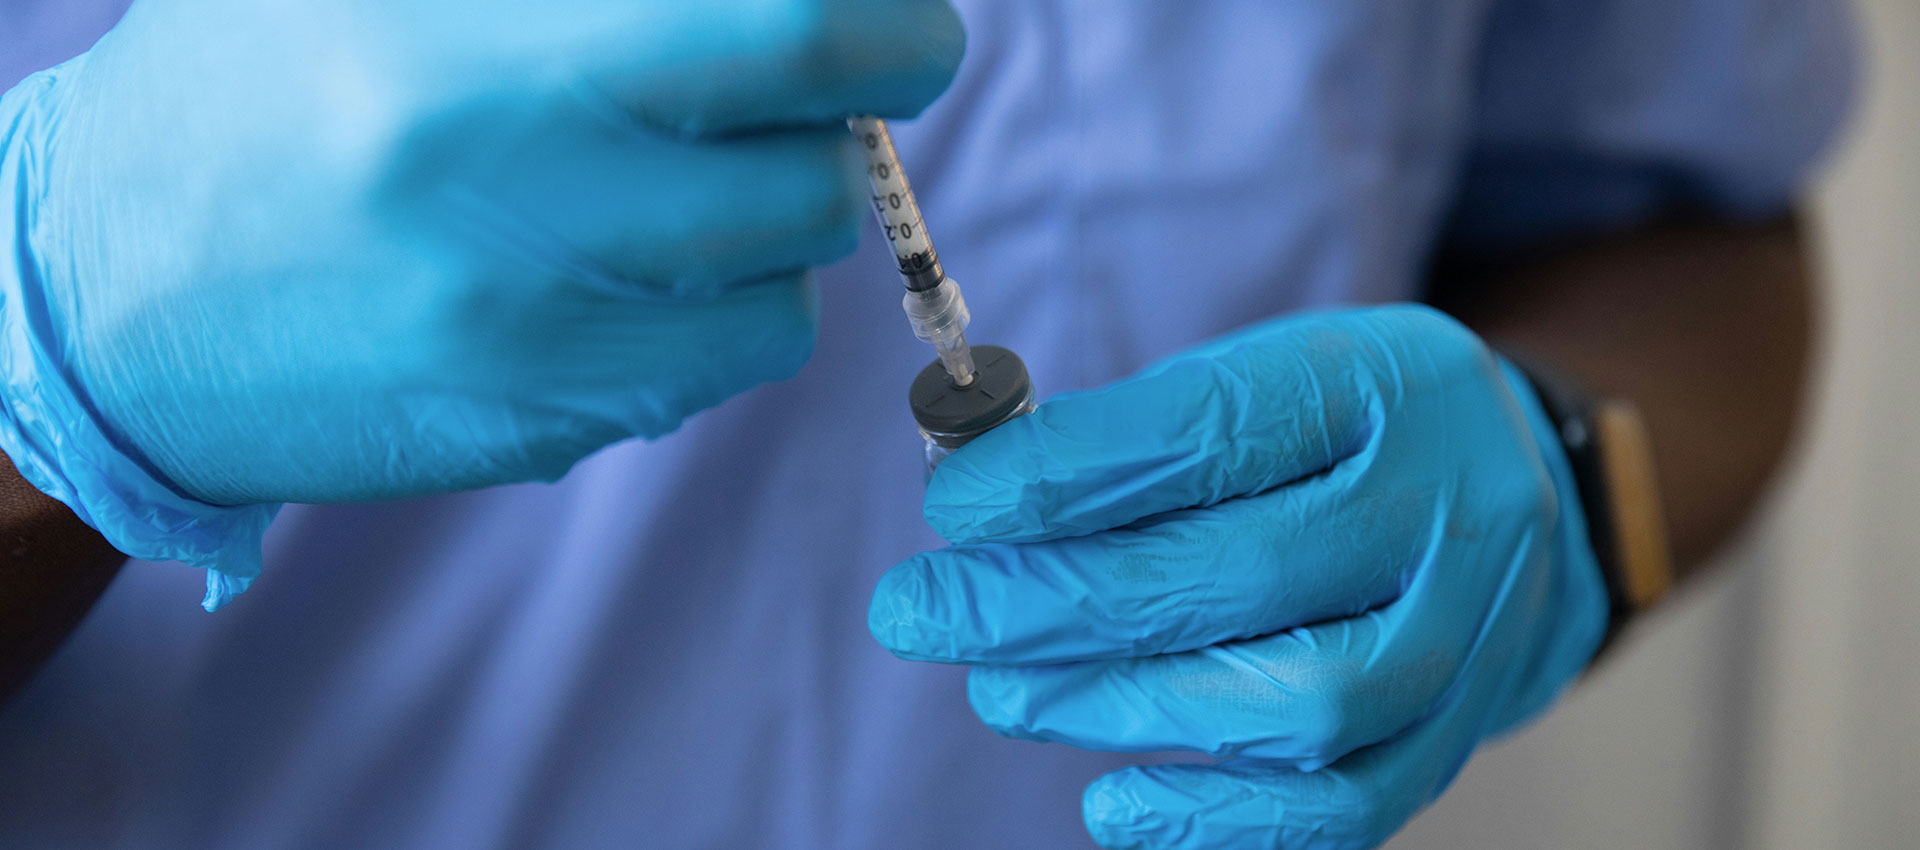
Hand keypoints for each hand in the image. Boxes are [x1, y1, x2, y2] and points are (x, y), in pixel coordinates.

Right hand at [0, 0, 960, 601]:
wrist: (109, 296)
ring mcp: (535, 345)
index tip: (909, 33)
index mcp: (492, 62)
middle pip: (813, 183)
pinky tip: (625, 274)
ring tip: (674, 190)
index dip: (890, 31)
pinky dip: (714, 317)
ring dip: (769, 235)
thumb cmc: (255, 89)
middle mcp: (524, 212)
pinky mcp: (538, 432)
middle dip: (829, 138)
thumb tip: (778, 6)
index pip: (786, 40)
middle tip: (778, 107)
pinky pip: (716, 373)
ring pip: (784, 295)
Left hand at [870, 305, 1609, 848]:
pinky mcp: (1456, 738)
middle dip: (1056, 602)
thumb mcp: (1265, 375)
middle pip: (1240, 575)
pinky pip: (1348, 807)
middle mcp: (1445, 508)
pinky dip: (1222, 822)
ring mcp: (1464, 635)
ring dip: (1123, 705)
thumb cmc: (1351, 432)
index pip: (1216, 432)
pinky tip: (1113, 803)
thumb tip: (980, 494)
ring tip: (1002, 690)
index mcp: (1382, 383)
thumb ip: (1138, 432)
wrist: (1536, 498)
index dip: (1071, 474)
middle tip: (926, 613)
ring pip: (1297, 702)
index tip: (956, 505)